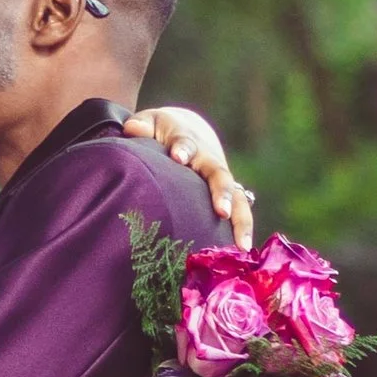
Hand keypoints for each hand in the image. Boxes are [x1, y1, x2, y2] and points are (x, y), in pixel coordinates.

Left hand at [125, 105, 253, 249]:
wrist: (189, 129)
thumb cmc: (161, 131)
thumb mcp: (150, 123)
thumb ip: (142, 126)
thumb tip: (132, 129)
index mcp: (186, 139)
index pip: (185, 142)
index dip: (183, 149)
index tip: (179, 157)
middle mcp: (208, 159)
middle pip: (219, 174)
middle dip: (221, 192)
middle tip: (222, 211)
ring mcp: (221, 177)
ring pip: (238, 196)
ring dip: (240, 220)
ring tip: (241, 245)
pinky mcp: (228, 194)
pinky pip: (241, 211)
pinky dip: (243, 230)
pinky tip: (244, 253)